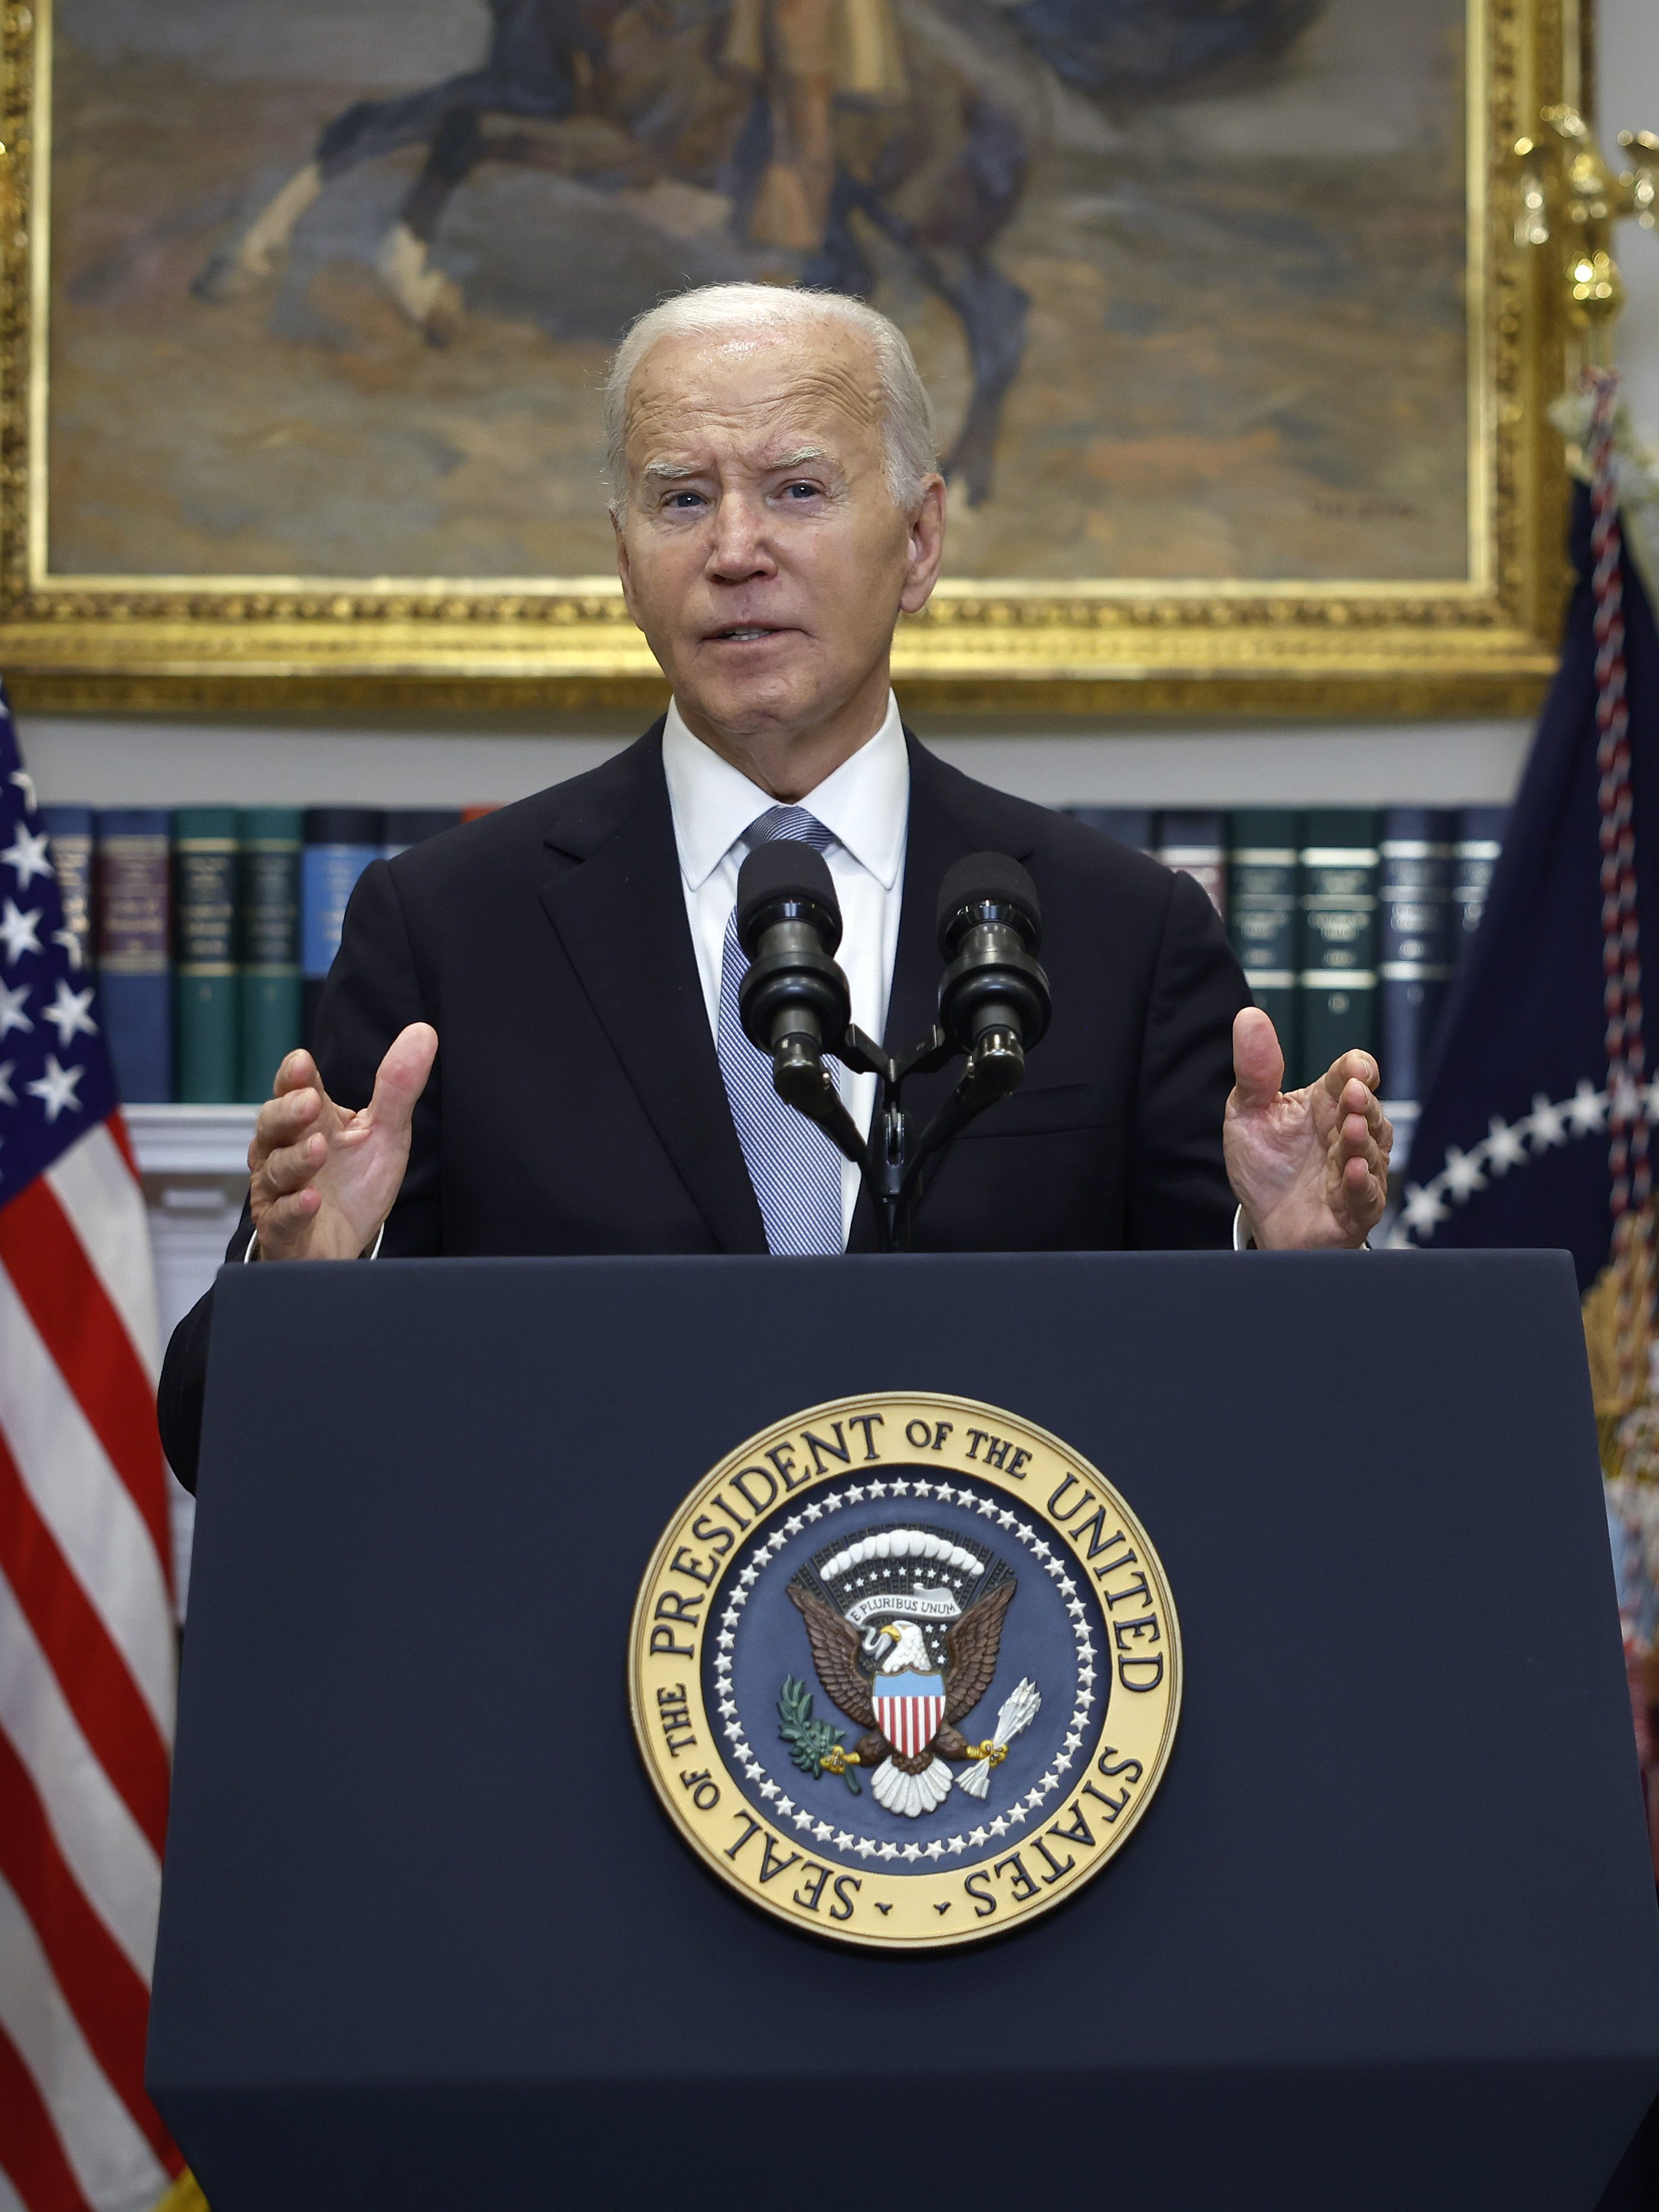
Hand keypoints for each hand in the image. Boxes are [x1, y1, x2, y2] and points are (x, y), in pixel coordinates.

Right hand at [248, 1024, 437, 1260]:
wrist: (343, 1242)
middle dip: (288, 1112)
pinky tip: (311, 1200)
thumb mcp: (385, 1132)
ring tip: (319, 1149)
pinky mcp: (282, 1230)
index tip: (303, 1063)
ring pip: (275, 1170)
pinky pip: (282, 1218)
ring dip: (296, 1159)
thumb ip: (398, 1086)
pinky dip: (295, 1208)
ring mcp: (279, 1191)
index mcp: (308, 1121)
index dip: (293, 1076)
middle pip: (271, 1124)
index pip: (292, 1089)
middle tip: (310, 1102)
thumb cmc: (354, 1183)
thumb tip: (424, 1031)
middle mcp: (283, 1151)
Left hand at [1223, 1007, 1390, 1249]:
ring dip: (1362, 1140)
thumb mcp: (1248, 1112)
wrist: (1264, 1219)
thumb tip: (1248, 1015)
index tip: (1355, 1069)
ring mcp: (1357, 1170)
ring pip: (1371, 1151)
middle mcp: (1348, 1132)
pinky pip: (1366, 1195)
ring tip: (1351, 1128)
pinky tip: (1352, 1171)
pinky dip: (1362, 1183)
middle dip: (1363, 1103)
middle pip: (1368, 1111)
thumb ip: (1254, 1069)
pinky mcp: (1356, 1208)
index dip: (1359, 1068)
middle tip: (1354, 1094)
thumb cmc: (1265, 1164)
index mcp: (1327, 1103)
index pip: (1353, 1075)